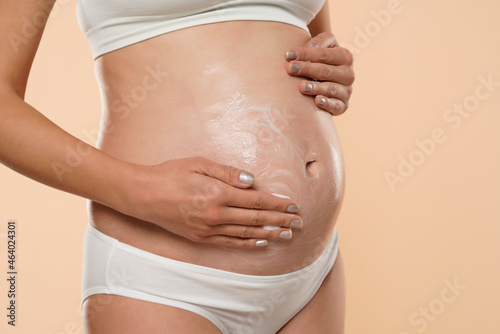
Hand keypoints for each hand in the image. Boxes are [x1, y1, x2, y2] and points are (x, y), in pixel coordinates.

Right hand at [118, 156, 302, 248]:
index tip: (293, 206)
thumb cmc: (170, 174)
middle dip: (280, 220)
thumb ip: (227, 172)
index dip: (277, 204)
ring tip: (287, 235)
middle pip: (255, 218)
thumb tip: (251, 181)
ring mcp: (208, 229)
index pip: (256, 200)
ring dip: (269, 234)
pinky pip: (230, 243)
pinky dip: (247, 243)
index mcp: (217, 193)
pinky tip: (261, 242)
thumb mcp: (199, 163)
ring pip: (246, 233)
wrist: (143, 195)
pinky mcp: (200, 237)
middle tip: (299, 223)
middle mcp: (216, 214)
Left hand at [285, 32, 354, 115]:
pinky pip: (336, 105)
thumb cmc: (322, 60)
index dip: (305, 53)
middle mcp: (348, 74)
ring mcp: (347, 90)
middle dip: (306, 69)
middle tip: (290, 69)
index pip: (323, 54)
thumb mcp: (323, 47)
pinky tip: (316, 101)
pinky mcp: (343, 105)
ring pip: (331, 88)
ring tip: (301, 86)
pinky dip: (327, 103)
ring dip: (316, 87)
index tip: (288, 55)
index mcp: (345, 56)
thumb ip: (318, 42)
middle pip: (325, 71)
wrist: (332, 80)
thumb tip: (311, 46)